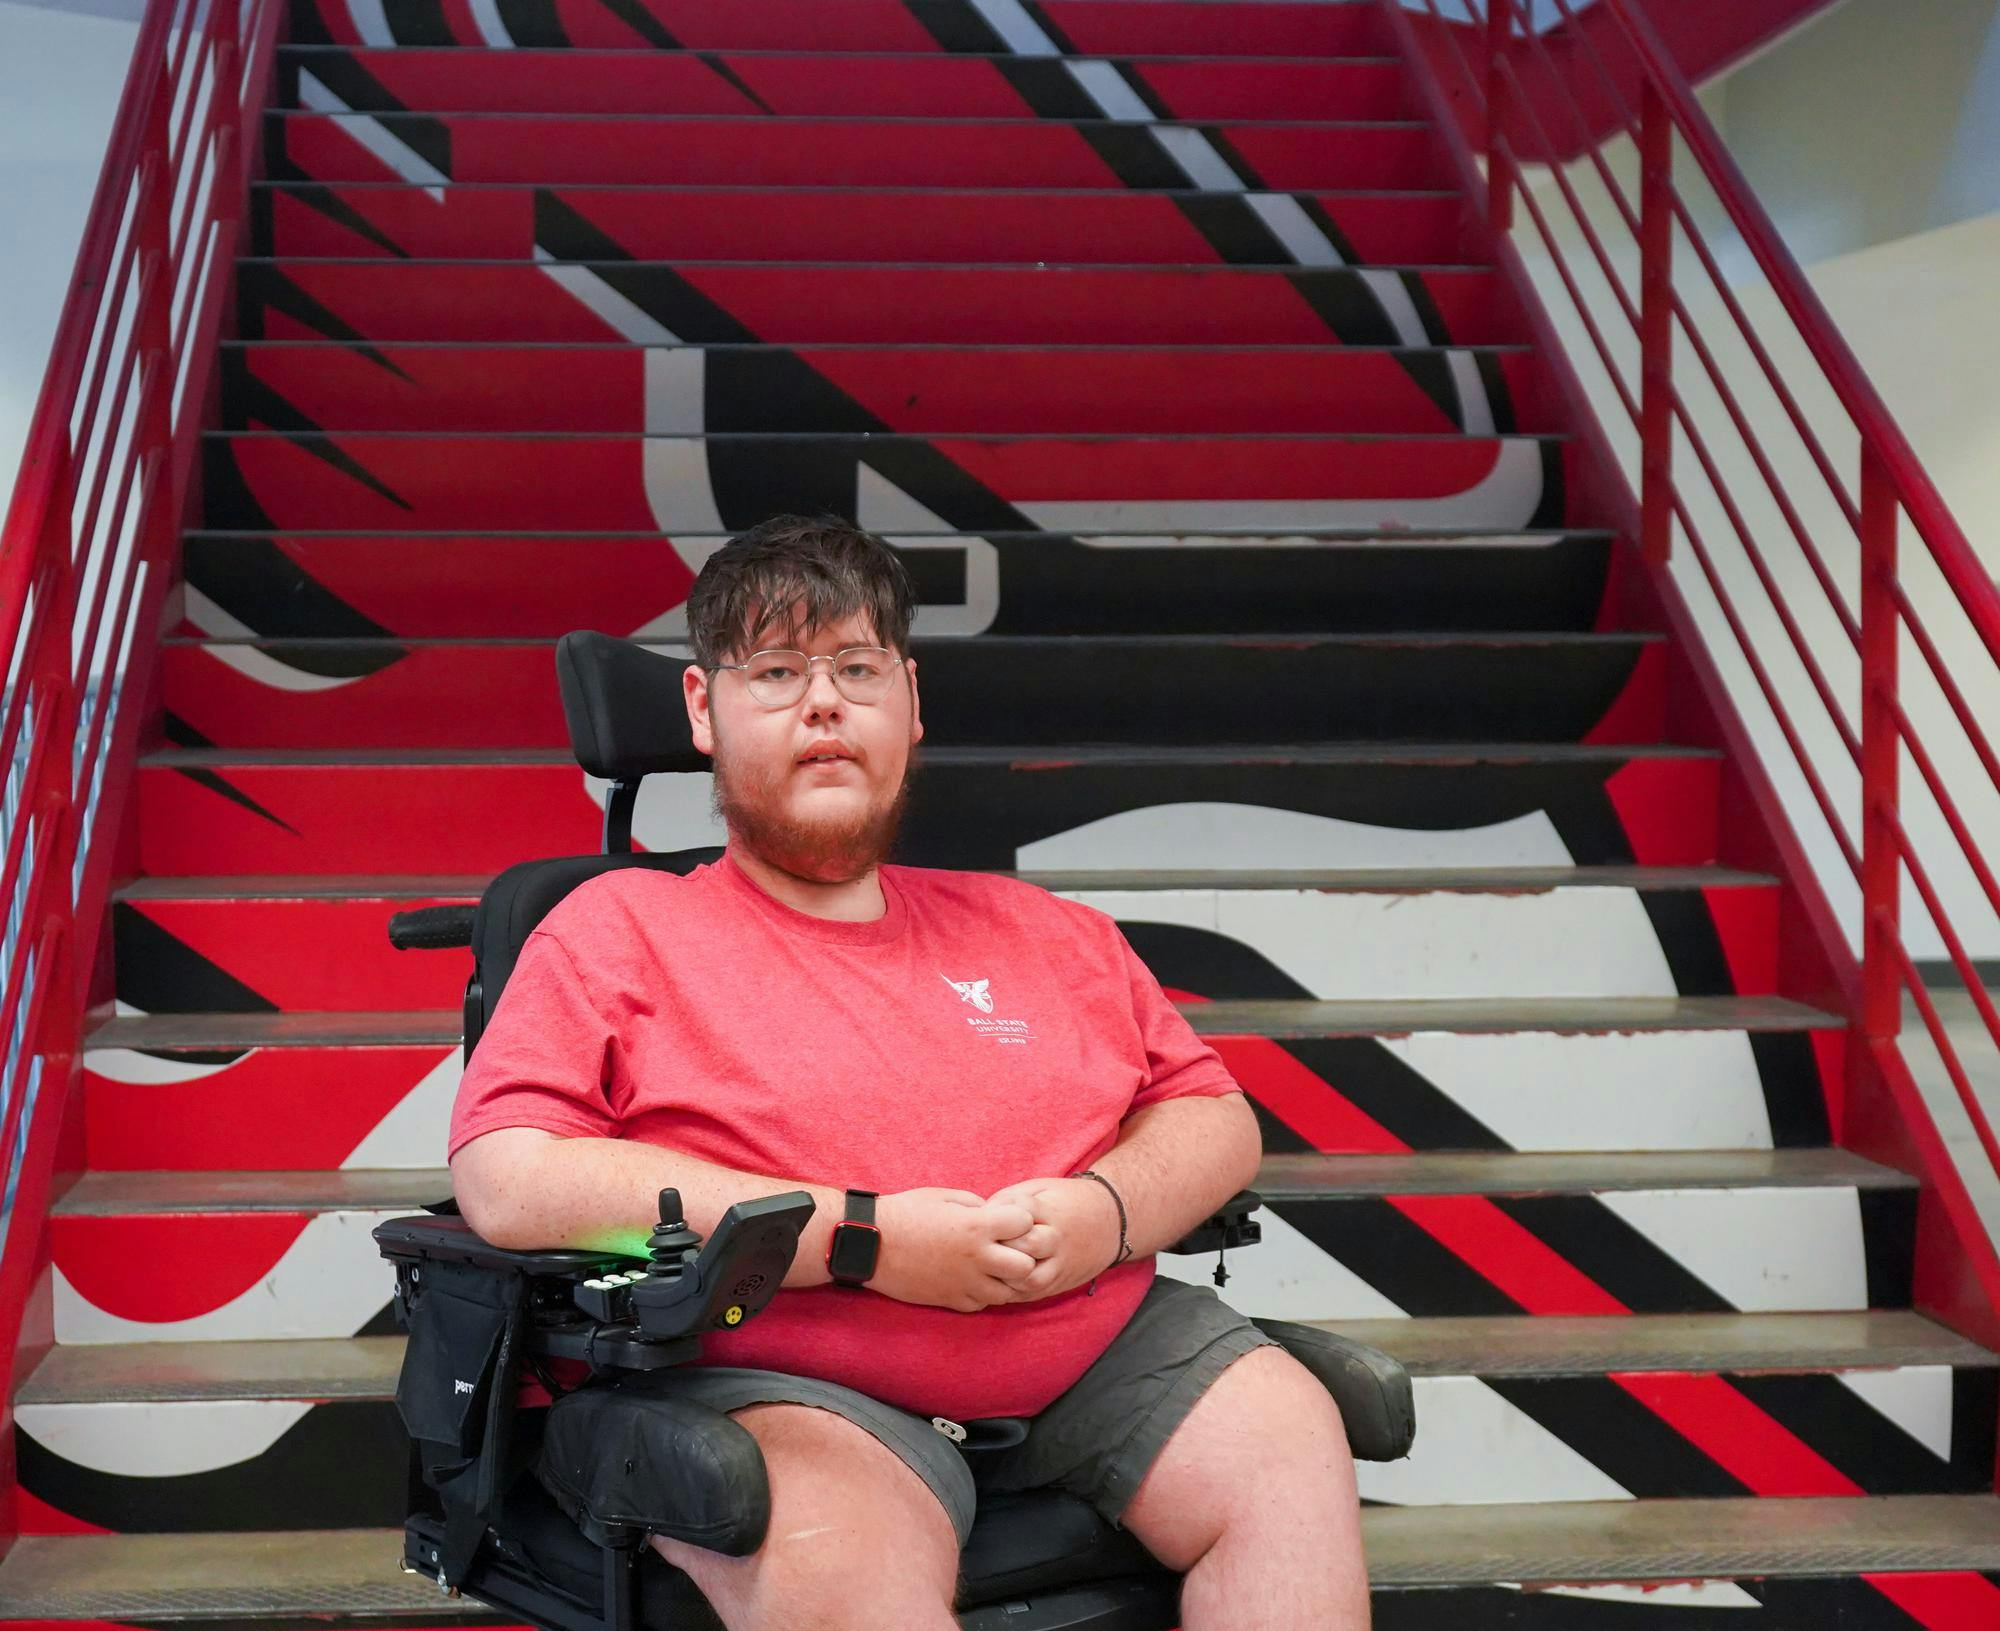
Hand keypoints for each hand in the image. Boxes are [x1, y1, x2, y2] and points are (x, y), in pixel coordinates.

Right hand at [868, 1188, 1038, 1313]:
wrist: (870, 1242)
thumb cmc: (906, 1212)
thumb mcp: (945, 1196)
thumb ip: (978, 1205)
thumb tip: (997, 1216)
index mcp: (977, 1225)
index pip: (1026, 1223)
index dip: (1020, 1219)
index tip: (1006, 1219)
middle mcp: (976, 1257)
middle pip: (1027, 1266)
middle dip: (1022, 1255)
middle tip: (1006, 1248)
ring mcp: (964, 1282)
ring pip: (1007, 1292)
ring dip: (1003, 1279)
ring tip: (988, 1266)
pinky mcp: (950, 1300)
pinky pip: (981, 1304)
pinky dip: (981, 1294)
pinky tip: (969, 1279)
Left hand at [984, 1177, 1121, 1304]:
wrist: (1111, 1221)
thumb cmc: (1066, 1201)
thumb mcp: (1041, 1188)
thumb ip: (1010, 1199)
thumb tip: (980, 1215)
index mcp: (1051, 1210)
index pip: (1017, 1212)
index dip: (995, 1215)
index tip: (983, 1217)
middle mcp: (1057, 1238)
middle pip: (1025, 1246)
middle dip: (1000, 1246)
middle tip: (983, 1246)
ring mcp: (1061, 1263)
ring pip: (1030, 1278)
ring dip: (1006, 1276)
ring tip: (990, 1268)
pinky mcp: (1062, 1282)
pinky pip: (1034, 1294)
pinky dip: (1013, 1292)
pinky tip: (998, 1283)